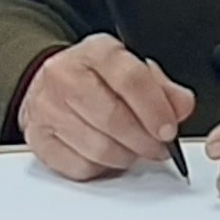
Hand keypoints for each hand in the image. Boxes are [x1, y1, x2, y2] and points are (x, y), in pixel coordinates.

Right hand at [20, 33, 189, 180]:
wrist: (51, 82)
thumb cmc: (96, 78)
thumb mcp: (132, 68)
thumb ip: (162, 87)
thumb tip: (181, 107)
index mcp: (94, 51)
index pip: (130, 79)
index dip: (155, 109)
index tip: (169, 129)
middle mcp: (64, 75)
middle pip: (113, 118)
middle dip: (144, 140)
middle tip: (158, 147)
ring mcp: (47, 108)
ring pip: (98, 148)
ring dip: (126, 157)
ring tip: (134, 150)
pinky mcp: (38, 138)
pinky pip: (80, 167)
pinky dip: (101, 168)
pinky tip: (108, 155)